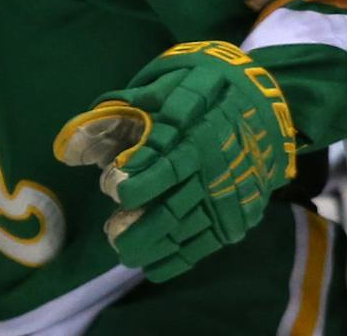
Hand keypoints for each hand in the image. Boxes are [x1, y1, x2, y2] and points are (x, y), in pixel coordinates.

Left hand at [53, 39, 298, 281]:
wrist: (272, 101)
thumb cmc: (212, 87)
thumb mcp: (174, 82)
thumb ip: (128, 111)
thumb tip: (74, 145)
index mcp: (200, 136)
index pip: (167, 167)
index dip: (138, 183)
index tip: (114, 188)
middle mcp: (217, 173)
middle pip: (172, 211)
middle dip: (137, 228)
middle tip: (111, 232)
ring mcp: (229, 199)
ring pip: (185, 234)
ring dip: (151, 247)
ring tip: (124, 249)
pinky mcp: (239, 216)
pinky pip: (205, 246)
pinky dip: (177, 260)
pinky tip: (152, 265)